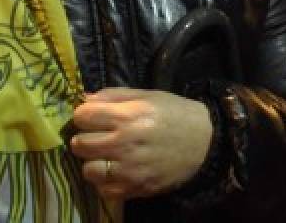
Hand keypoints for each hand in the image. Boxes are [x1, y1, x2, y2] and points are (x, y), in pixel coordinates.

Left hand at [70, 87, 213, 199]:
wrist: (205, 142)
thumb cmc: (174, 113)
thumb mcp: (146, 95)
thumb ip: (113, 96)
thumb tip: (83, 99)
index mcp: (128, 116)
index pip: (82, 117)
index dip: (84, 115)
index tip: (92, 117)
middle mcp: (125, 144)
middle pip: (80, 144)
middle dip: (84, 137)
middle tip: (97, 136)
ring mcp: (130, 170)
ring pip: (88, 170)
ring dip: (93, 162)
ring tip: (105, 156)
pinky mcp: (137, 189)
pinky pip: (104, 190)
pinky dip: (105, 182)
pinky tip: (115, 171)